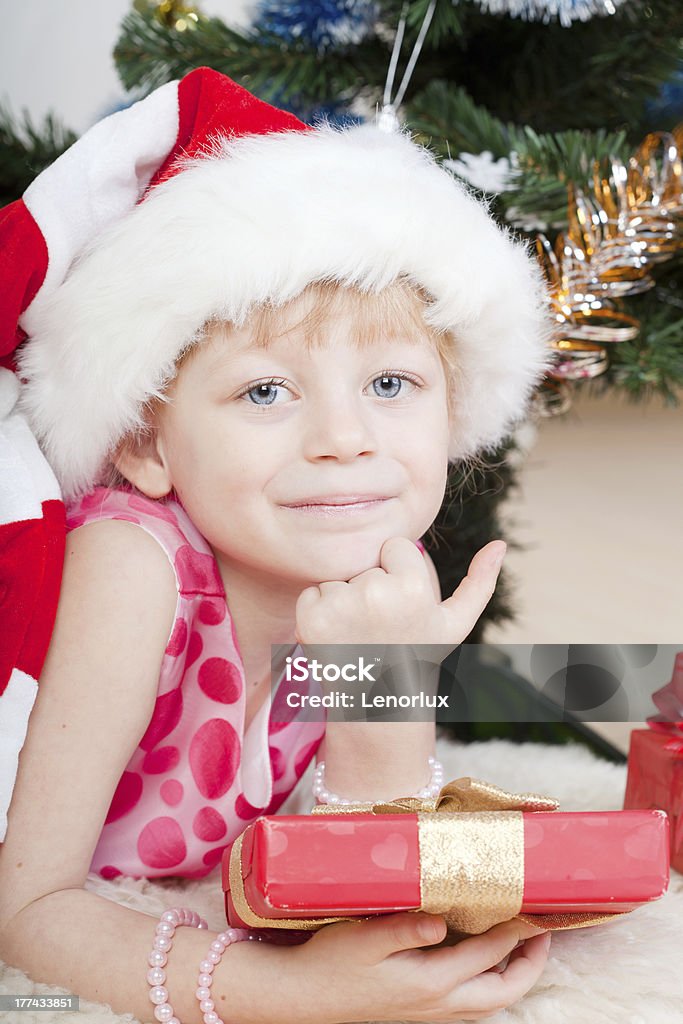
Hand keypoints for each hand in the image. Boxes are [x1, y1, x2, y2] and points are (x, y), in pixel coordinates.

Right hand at [282, 911, 550, 1022]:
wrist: (301, 997)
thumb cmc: (330, 962)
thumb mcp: (364, 937)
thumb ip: (405, 928)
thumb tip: (443, 921)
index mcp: (429, 983)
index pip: (488, 956)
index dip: (516, 933)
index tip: (534, 908)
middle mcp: (436, 1005)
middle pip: (502, 993)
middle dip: (529, 965)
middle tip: (542, 933)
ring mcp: (428, 1014)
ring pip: (489, 1005)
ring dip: (512, 979)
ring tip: (520, 949)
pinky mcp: (417, 1013)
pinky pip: (469, 1008)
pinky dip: (488, 988)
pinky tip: (480, 967)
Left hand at [294, 538, 505, 649]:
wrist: (378, 703)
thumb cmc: (418, 656)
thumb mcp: (455, 622)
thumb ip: (481, 581)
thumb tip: (500, 543)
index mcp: (414, 587)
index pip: (393, 546)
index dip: (397, 571)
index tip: (402, 604)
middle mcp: (376, 593)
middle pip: (366, 561)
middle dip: (370, 584)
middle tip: (380, 623)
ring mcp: (341, 606)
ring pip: (338, 577)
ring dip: (344, 598)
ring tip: (360, 631)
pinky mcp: (312, 619)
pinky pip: (312, 593)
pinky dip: (319, 611)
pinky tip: (338, 636)